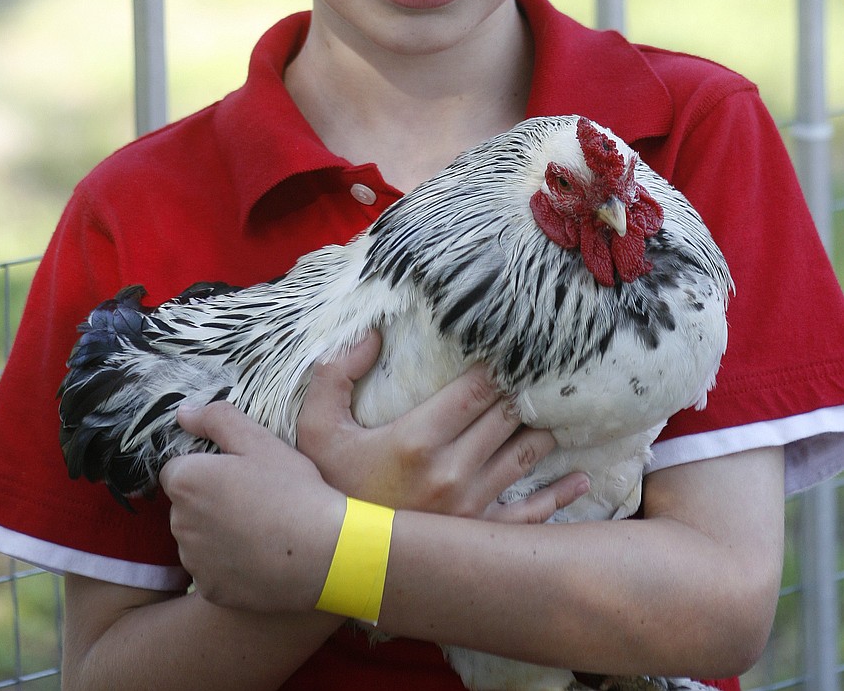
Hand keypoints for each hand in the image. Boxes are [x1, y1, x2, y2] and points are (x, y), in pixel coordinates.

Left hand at [159, 401, 344, 612]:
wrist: (322, 552)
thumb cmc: (292, 490)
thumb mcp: (260, 441)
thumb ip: (217, 419)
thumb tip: (183, 413)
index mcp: (187, 481)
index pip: (177, 469)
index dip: (206, 467)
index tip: (237, 472)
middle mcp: (179, 523)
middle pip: (185, 504)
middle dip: (208, 498)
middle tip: (253, 496)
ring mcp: (193, 560)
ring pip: (196, 538)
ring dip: (216, 531)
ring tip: (260, 526)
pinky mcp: (209, 589)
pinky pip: (210, 569)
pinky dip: (227, 562)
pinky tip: (259, 554)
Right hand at [297, 332, 588, 521]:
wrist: (333, 563)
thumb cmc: (326, 488)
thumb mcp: (316, 426)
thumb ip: (337, 373)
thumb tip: (372, 333)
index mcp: (417, 438)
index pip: (477, 389)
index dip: (501, 363)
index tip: (518, 344)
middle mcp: (451, 472)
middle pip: (506, 416)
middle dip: (526, 388)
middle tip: (547, 365)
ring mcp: (470, 509)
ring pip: (523, 455)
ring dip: (544, 429)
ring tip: (562, 406)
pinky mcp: (478, 537)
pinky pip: (530, 515)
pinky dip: (559, 495)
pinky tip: (580, 479)